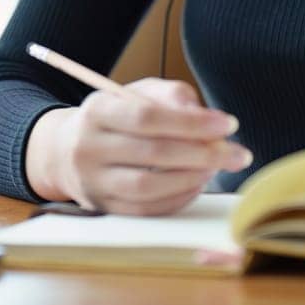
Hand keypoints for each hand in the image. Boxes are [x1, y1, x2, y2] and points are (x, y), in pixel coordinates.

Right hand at [57, 77, 251, 215]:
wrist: (66, 151)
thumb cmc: (117, 117)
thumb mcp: (138, 94)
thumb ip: (173, 96)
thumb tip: (203, 116)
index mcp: (97, 110)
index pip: (147, 117)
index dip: (191, 123)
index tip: (228, 125)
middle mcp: (88, 147)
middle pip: (152, 153)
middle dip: (203, 154)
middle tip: (238, 154)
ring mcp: (92, 182)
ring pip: (147, 187)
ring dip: (191, 178)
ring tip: (216, 169)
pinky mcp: (102, 208)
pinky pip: (145, 210)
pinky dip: (177, 198)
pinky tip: (197, 184)